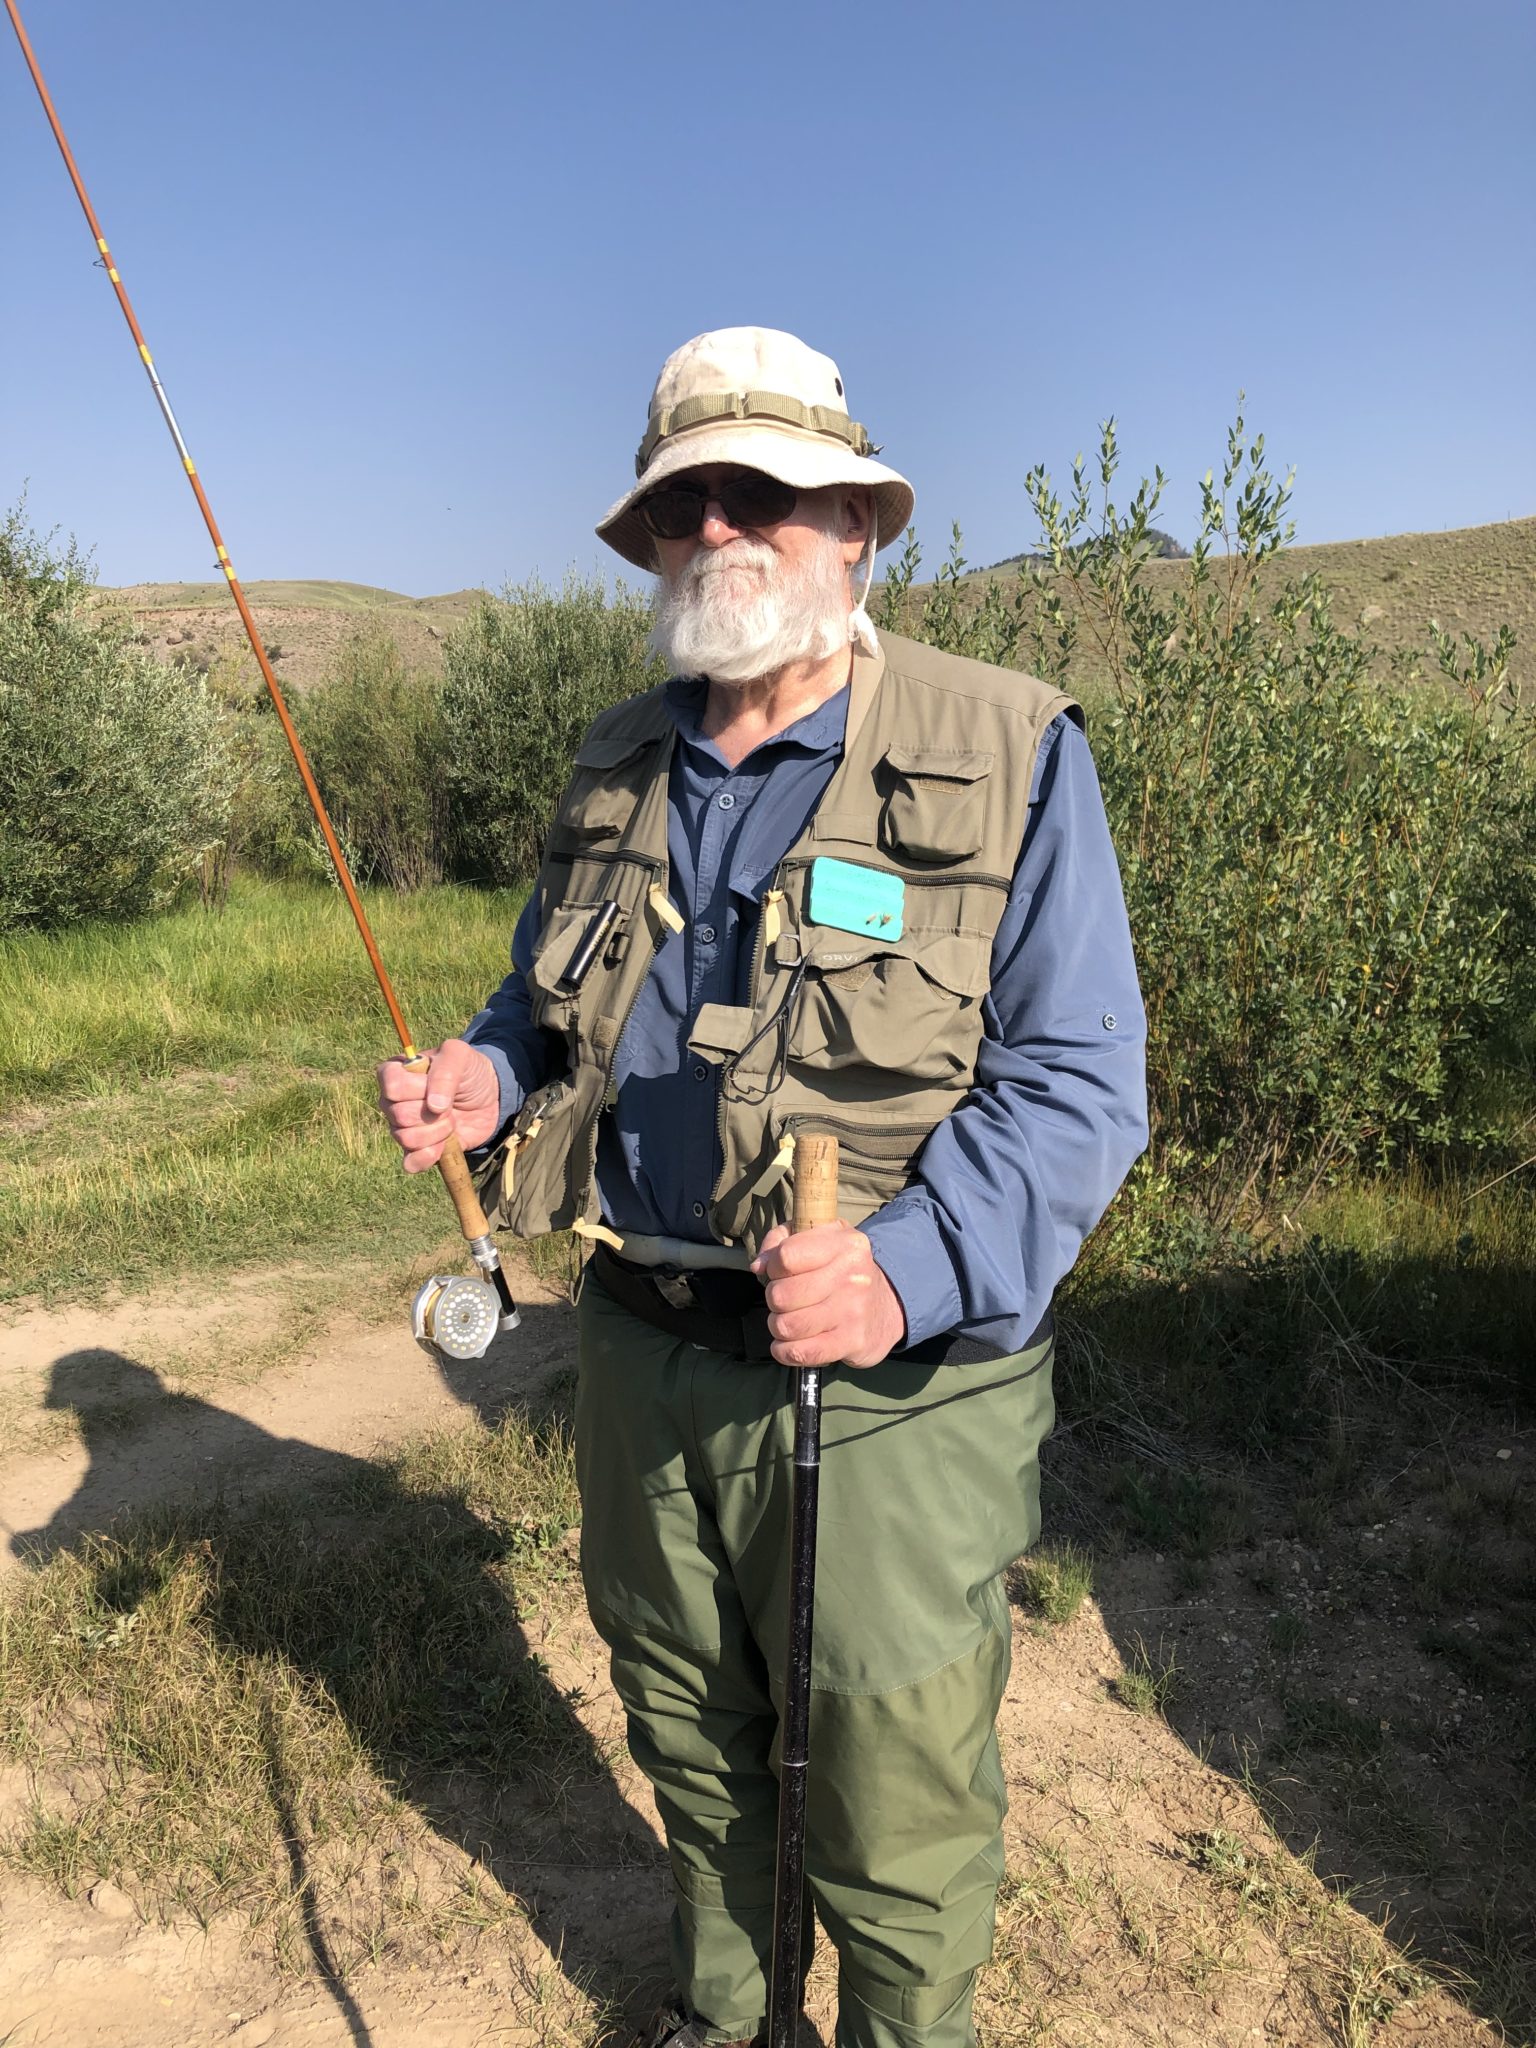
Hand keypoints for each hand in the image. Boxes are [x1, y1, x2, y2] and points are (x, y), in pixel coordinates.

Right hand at [375, 1038, 501, 1171]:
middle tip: (450, 1105)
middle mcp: (393, 1102)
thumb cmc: (468, 1071)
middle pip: (399, 1115)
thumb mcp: (459, 1056)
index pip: (392, 1086)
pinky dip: (429, 1156)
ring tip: (451, 1121)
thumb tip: (434, 1107)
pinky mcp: (416, 1150)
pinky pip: (410, 1163)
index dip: (417, 1090)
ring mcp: (402, 1127)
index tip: (437, 1086)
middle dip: (433, 1113)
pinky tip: (444, 1145)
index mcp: (396, 1073)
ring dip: (436, 1132)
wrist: (488, 1097)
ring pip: (406, 1139)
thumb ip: (445, 1072)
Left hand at [750, 1222, 906, 1369]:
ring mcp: (852, 1310)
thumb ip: (782, 1241)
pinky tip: (789, 1345)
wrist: (889, 1307)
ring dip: (779, 1326)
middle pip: (781, 1295)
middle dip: (774, 1300)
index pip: (785, 1257)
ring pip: (786, 1326)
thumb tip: (759, 1266)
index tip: (780, 1273)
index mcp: (843, 1243)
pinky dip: (785, 1351)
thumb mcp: (821, 1240)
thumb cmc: (843, 1271)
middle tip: (786, 1301)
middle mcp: (851, 1275)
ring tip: (789, 1321)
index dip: (773, 1268)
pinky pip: (802, 1352)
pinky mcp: (852, 1342)